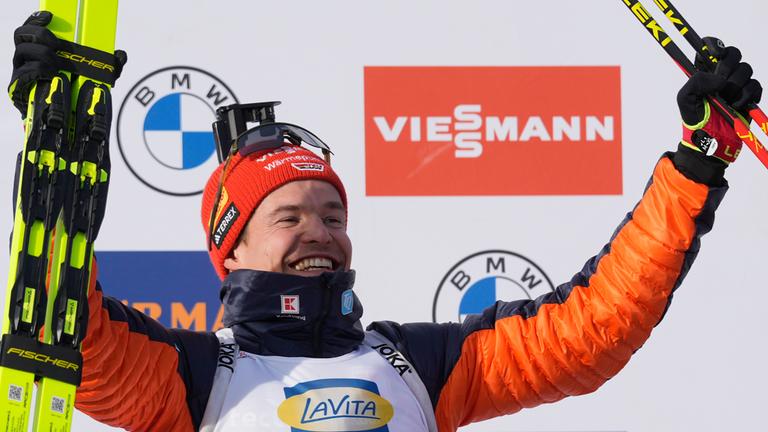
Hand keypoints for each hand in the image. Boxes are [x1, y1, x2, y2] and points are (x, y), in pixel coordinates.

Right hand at [7, 11, 127, 118]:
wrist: (56, 120)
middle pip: (24, 36)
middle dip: (43, 37)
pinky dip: (40, 72)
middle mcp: (26, 58)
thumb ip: (104, 65)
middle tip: (59, 45)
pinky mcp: (20, 88)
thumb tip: (121, 56)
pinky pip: (26, 74)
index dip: (37, 20)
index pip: (31, 29)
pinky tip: (52, 74)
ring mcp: (21, 72)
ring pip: (24, 52)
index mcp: (39, 51)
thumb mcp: (88, 76)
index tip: (51, 18)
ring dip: (44, 55)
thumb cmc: (70, 93)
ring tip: (58, 64)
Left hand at [677, 37, 761, 163]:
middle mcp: (721, 74)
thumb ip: (696, 81)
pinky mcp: (750, 94)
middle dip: (727, 68)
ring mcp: (737, 83)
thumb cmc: (695, 120)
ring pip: (745, 69)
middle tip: (719, 85)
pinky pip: (755, 85)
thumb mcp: (685, 99)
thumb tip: (720, 79)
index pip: (711, 46)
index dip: (714, 44)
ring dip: (735, 86)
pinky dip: (746, 96)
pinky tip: (737, 105)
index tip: (715, 54)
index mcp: (704, 71)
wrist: (712, 141)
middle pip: (733, 53)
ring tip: (726, 101)